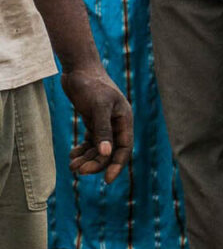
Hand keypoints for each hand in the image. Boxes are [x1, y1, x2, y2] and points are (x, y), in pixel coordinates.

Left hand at [62, 64, 132, 184]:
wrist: (79, 68)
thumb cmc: (92, 85)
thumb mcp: (98, 106)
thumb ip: (103, 130)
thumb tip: (106, 153)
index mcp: (124, 120)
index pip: (124, 148)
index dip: (117, 165)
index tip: (108, 180)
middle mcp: (117, 123)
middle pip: (109, 151)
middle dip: (96, 163)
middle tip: (78, 170)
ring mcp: (104, 122)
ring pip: (99, 148)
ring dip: (87, 158)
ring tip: (72, 165)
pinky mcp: (92, 120)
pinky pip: (90, 141)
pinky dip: (82, 149)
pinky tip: (72, 154)